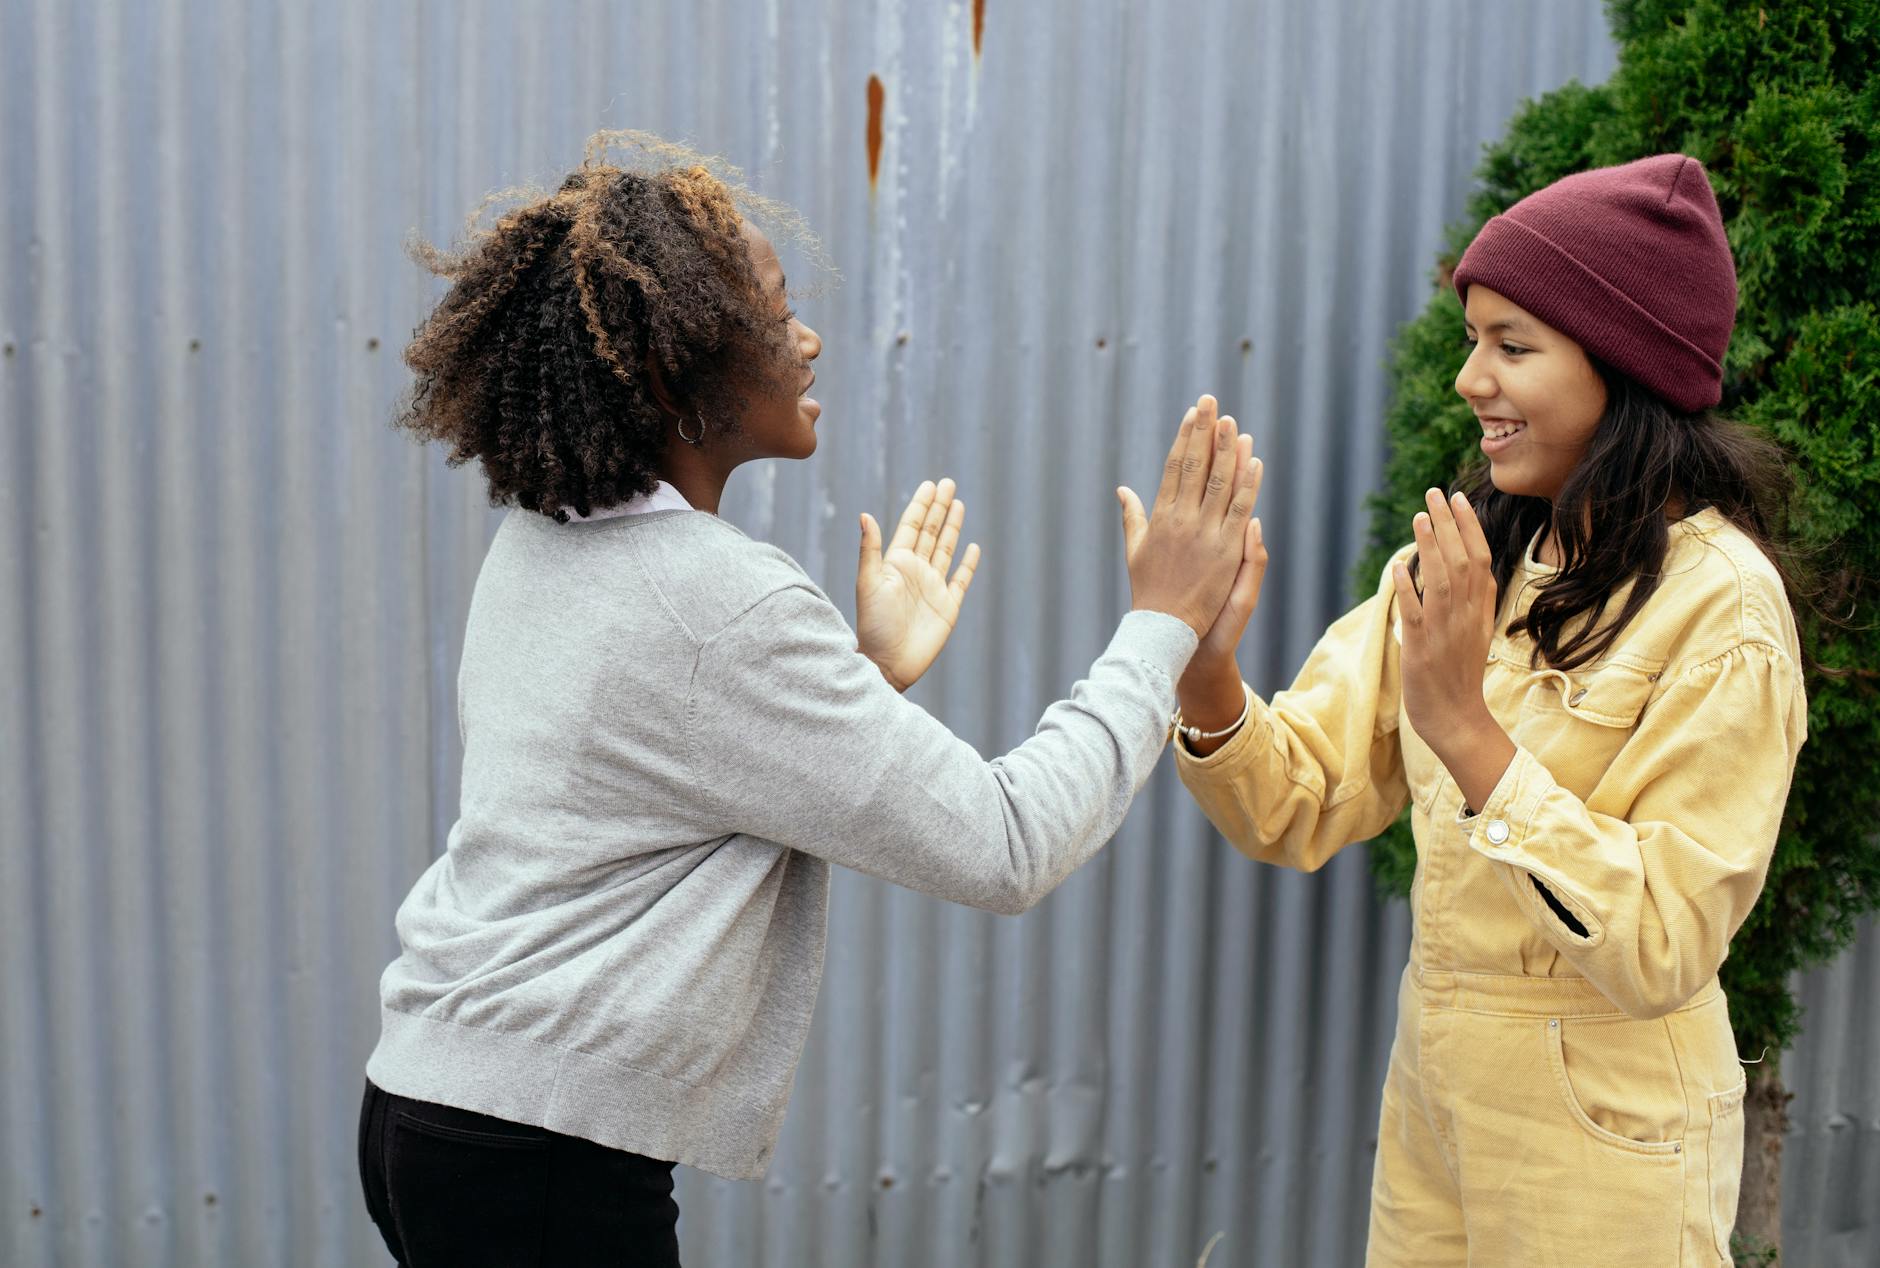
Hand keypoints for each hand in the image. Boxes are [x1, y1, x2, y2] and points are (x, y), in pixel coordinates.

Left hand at [856, 478, 981, 691]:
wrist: (888, 664)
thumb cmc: (873, 626)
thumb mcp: (868, 584)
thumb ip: (870, 550)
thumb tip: (864, 515)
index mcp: (896, 564)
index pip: (911, 526)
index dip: (921, 505)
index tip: (929, 485)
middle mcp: (915, 572)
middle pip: (931, 532)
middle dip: (939, 508)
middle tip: (948, 482)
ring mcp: (933, 588)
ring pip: (946, 550)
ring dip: (952, 527)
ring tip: (958, 504)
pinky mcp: (948, 606)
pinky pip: (961, 579)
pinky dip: (968, 563)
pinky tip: (973, 547)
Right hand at [1117, 394, 1260, 637]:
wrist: (1165, 628)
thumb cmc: (1149, 593)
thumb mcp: (1134, 551)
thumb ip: (1133, 518)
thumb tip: (1123, 490)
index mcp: (1160, 518)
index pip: (1174, 468)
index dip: (1185, 438)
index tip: (1192, 415)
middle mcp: (1182, 520)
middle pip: (1196, 466)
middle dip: (1204, 431)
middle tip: (1211, 401)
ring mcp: (1205, 534)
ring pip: (1220, 482)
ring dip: (1228, 449)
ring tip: (1233, 422)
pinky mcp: (1226, 550)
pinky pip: (1240, 509)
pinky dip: (1248, 483)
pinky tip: (1254, 460)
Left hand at [1390, 488, 1515, 808]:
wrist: (1457, 721)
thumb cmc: (1459, 677)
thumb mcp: (1474, 633)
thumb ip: (1472, 601)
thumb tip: (1469, 569)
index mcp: (1481, 611)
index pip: (1480, 559)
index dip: (1470, 528)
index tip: (1459, 499)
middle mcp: (1467, 616)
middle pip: (1461, 561)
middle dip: (1449, 524)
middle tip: (1435, 492)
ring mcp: (1445, 632)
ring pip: (1441, 581)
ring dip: (1430, 547)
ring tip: (1419, 516)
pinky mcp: (1422, 650)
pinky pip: (1416, 614)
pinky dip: (1408, 589)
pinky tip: (1398, 566)